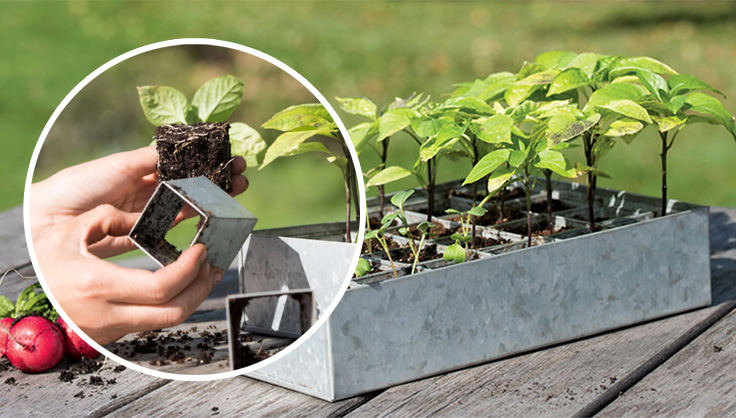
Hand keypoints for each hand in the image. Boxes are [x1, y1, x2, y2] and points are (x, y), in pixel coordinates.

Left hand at [30, 146, 247, 256]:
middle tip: (241, 174)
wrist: (52, 219)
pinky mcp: (145, 234)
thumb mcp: (120, 165)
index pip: (182, 162)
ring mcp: (148, 211)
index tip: (228, 154)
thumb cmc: (80, 186)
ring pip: (188, 202)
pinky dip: (194, 218)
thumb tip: (183, 144)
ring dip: (212, 197)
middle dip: (217, 178)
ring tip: (235, 190)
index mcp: (141, 168)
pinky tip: (211, 212)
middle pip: (190, 182)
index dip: (206, 158)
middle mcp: (148, 189)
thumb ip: (152, 157)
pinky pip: (174, 225)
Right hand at [34, 204, 221, 343]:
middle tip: (212, 265)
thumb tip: (144, 218)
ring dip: (194, 298)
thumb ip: (109, 218)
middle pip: (173, 312)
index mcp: (98, 286)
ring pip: (167, 322)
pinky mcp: (114, 333)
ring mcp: (111, 328)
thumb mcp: (71, 231)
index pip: (162, 288)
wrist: (27, 294)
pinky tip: (182, 285)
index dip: (189, 270)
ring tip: (205, 274)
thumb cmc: (44, 259)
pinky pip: (154, 322)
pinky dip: (175, 303)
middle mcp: (107, 313)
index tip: (201, 251)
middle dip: (201, 288)